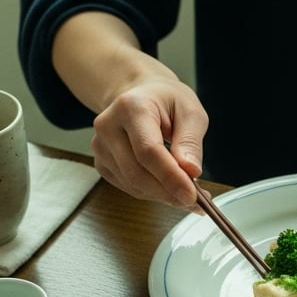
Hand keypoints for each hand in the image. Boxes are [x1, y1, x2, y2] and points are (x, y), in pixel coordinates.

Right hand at [89, 68, 208, 208]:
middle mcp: (108, 126)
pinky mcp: (102, 163)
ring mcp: (100, 146)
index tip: (191, 196)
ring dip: (163, 195)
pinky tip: (168, 186)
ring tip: (186, 190)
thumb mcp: (190, 111)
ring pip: (133, 185)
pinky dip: (152, 193)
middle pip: (137, 173)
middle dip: (168, 192)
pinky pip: (129, 187)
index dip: (170, 177)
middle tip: (195, 200)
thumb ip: (190, 141)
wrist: (141, 95)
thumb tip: (191, 171)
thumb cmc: (166, 101)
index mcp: (131, 107)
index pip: (148, 151)